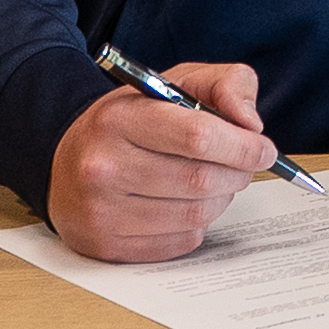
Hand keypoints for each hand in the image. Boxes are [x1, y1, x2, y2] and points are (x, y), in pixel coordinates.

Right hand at [47, 60, 278, 261]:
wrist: (66, 159)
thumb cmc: (132, 119)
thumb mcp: (176, 83)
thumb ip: (226, 85)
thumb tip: (252, 124)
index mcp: (120, 118)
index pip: (198, 136)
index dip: (242, 146)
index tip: (263, 149)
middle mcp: (104, 166)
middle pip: (200, 180)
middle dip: (237, 174)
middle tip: (243, 166)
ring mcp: (101, 211)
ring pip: (195, 215)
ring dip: (220, 200)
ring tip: (214, 182)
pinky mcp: (106, 245)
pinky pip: (180, 243)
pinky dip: (197, 225)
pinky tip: (185, 204)